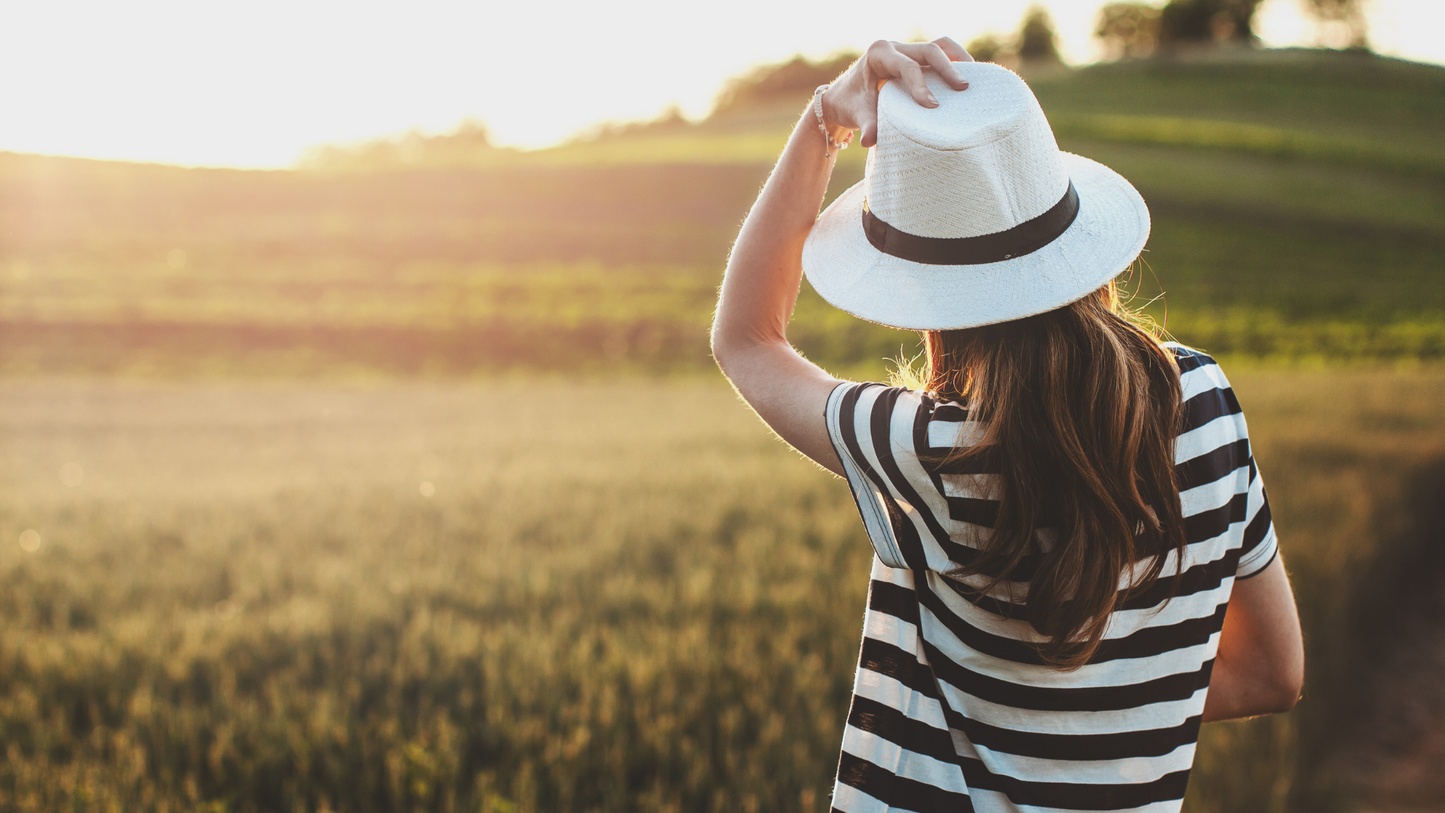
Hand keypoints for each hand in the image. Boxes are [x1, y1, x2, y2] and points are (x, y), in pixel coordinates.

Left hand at [821, 38, 971, 148]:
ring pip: (939, 46)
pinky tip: (967, 80)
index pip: (906, 66)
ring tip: (975, 79)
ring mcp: (907, 51)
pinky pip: (940, 54)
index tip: (932, 106)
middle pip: (929, 50)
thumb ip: (865, 125)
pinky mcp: (916, 58)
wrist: (843, 96)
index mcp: (879, 54)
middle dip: (947, 68)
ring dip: (958, 59)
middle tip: (963, 88)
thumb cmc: (850, 103)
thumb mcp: (855, 114)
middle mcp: (895, 48)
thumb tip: (870, 141)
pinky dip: (954, 63)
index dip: (921, 85)